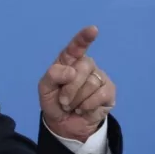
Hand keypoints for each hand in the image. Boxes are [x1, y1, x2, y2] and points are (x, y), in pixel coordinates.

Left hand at [39, 26, 115, 141]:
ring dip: (77, 100)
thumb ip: (52, 76)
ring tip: (73, 106)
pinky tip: (84, 109)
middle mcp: (85, 65)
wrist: (64, 123)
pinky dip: (87, 106)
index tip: (93, 30)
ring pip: (90, 84)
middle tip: (63, 102)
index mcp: (68, 61)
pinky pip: (100, 95)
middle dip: (69, 89)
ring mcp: (99, 77)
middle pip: (81, 69)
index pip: (76, 47)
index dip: (84, 38)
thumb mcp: (45, 89)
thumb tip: (70, 71)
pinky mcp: (109, 91)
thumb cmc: (54, 101)